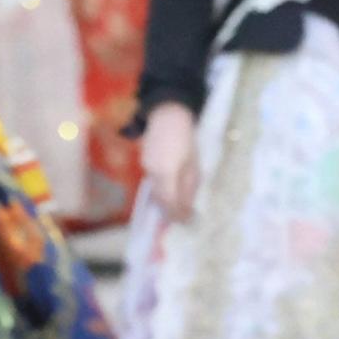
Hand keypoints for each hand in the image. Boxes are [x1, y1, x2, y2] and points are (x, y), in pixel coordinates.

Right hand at [141, 102, 199, 221]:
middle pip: (159, 199)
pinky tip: (170, 190)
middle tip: (181, 219)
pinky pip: (152, 182)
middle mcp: (152, 172)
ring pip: (154, 191)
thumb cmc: (187, 140)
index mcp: (167, 173)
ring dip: (165, 201)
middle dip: (169, 211)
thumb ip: (188, 189)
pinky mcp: (144, 162)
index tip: (185, 222)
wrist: (168, 116)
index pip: (169, 202)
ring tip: (177, 207)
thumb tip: (187, 210)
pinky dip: (161, 189)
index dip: (176, 214)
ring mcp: (146, 167)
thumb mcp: (193, 166)